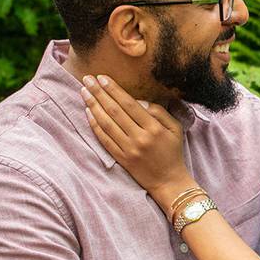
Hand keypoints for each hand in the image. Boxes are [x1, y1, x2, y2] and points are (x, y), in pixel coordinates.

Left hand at [80, 75, 190, 206]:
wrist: (169, 182)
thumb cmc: (173, 153)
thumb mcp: (175, 129)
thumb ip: (160, 112)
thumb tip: (139, 101)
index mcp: (154, 128)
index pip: (130, 104)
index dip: (114, 90)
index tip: (102, 78)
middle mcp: (140, 138)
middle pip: (115, 111)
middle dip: (99, 93)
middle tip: (87, 79)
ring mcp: (129, 149)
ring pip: (107, 124)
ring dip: (93, 106)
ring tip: (84, 92)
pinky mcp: (121, 159)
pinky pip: (105, 139)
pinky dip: (95, 125)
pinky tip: (88, 113)